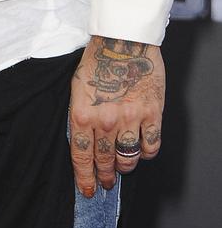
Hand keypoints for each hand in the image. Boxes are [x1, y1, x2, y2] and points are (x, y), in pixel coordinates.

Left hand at [69, 36, 163, 196]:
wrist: (122, 39)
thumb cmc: (97, 60)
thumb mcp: (77, 88)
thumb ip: (80, 116)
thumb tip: (83, 143)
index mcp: (81, 113)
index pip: (81, 156)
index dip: (84, 177)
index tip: (87, 188)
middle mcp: (105, 120)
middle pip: (104, 160)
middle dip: (103, 175)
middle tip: (105, 181)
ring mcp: (130, 118)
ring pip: (128, 157)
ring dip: (124, 167)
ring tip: (121, 168)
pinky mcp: (152, 114)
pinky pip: (151, 146)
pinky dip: (146, 153)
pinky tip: (141, 151)